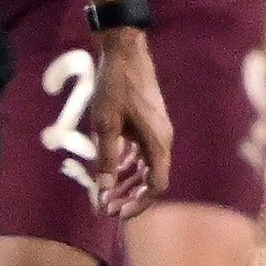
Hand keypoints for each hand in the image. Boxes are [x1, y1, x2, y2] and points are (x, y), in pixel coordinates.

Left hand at [97, 26, 171, 204]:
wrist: (125, 52)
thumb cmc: (116, 87)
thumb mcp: (106, 125)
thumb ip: (107, 159)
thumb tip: (103, 191)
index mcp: (157, 143)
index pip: (156, 186)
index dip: (138, 204)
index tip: (117, 213)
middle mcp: (162, 139)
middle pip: (151, 179)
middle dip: (130, 196)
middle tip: (107, 208)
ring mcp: (157, 130)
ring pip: (146, 166)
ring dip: (128, 181)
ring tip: (107, 193)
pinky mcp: (149, 122)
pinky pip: (143, 151)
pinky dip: (129, 163)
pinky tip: (113, 167)